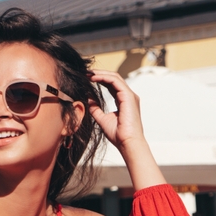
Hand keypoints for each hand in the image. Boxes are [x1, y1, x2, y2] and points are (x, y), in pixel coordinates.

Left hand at [86, 68, 165, 190]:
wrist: (127, 143)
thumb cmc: (118, 135)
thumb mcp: (102, 119)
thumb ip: (96, 109)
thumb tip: (88, 99)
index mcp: (123, 100)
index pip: (111, 85)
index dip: (100, 80)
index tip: (87, 78)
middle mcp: (128, 96)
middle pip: (113, 78)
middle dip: (99, 74)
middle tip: (86, 72)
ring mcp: (130, 95)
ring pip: (114, 77)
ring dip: (100, 74)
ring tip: (88, 73)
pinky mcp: (128, 96)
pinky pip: (115, 82)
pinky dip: (104, 78)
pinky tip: (93, 78)